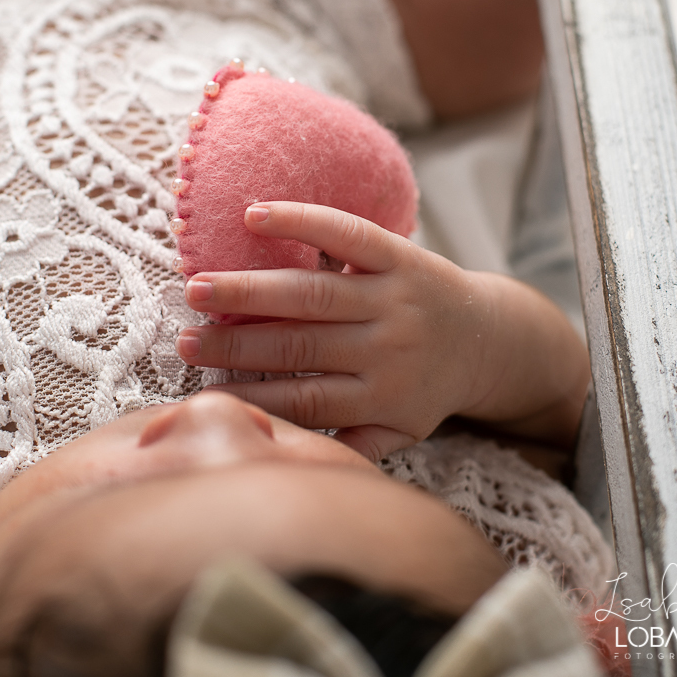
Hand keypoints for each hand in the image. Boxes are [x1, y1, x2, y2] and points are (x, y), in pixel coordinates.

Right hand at [177, 202, 589, 460]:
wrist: (491, 338)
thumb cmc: (426, 388)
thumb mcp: (401, 431)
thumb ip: (352, 447)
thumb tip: (286, 460)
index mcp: (383, 396)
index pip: (307, 400)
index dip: (255, 398)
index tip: (208, 395)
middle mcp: (388, 347)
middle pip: (302, 347)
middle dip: (238, 345)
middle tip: (184, 341)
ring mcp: (395, 297)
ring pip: (314, 294)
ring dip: (251, 292)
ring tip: (199, 290)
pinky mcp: (402, 254)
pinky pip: (349, 234)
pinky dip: (303, 221)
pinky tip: (254, 216)